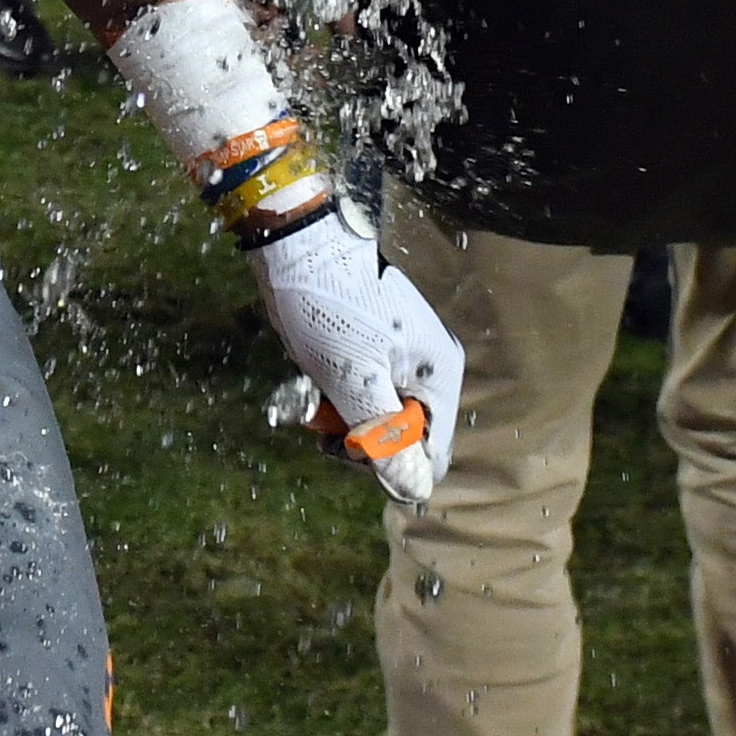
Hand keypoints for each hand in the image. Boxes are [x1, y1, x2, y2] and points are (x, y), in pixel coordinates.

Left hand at [248, 214, 463, 505]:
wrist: (296, 242)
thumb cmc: (329, 308)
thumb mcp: (354, 379)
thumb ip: (385, 437)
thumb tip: (417, 492)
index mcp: (439, 376)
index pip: (432, 454)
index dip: (389, 464)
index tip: (344, 447)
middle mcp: (429, 368)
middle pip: (404, 436)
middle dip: (359, 437)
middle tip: (320, 423)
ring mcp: (401, 355)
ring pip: (376, 413)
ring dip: (342, 414)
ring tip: (312, 395)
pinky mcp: (373, 345)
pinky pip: (361, 388)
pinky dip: (335, 389)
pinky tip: (312, 374)